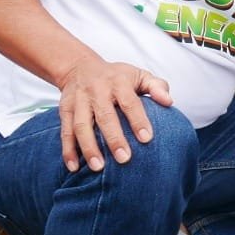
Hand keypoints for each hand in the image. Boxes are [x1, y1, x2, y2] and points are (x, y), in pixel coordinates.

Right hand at [56, 58, 173, 172]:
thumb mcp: (139, 75)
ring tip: (98, 167)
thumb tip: (169, 101)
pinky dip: (68, 150)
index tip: (147, 139)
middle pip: (105, 116)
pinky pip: (65, 131)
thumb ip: (156, 87)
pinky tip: (74, 167)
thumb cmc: (117, 77)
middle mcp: (97, 90)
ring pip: (81, 125)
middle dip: (114, 138)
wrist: (79, 67)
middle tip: (124, 159)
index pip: (129, 102)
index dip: (138, 120)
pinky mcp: (65, 110)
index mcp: (118, 82)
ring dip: (88, 147)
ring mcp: (79, 101)